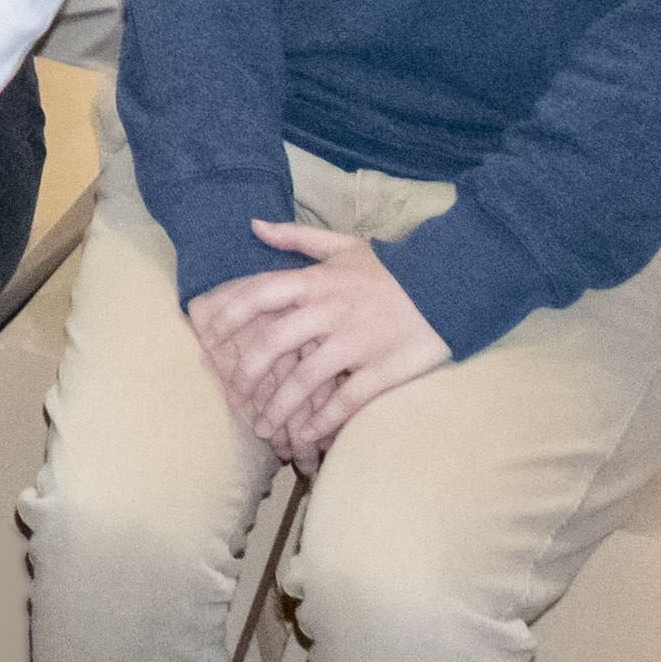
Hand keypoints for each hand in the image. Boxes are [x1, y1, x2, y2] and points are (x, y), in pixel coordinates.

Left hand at [189, 221, 451, 468]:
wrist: (452, 286)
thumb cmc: (392, 269)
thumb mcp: (344, 246)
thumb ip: (296, 237)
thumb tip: (254, 225)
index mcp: (317, 282)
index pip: (259, 294)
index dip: (228, 315)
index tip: (208, 337)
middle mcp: (331, 311)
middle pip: (273, 342)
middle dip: (246, 372)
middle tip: (234, 394)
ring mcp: (357, 342)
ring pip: (305, 379)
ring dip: (279, 408)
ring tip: (265, 428)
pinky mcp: (383, 368)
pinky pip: (346, 400)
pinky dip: (323, 421)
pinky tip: (307, 436)